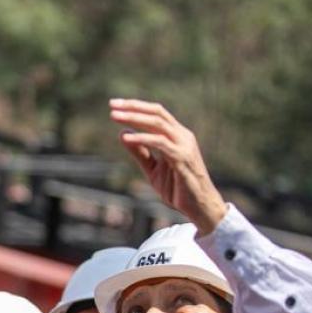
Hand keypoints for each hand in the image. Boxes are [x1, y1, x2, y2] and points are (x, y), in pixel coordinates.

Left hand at [109, 99, 227, 235]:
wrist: (199, 207)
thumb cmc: (177, 188)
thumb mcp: (153, 169)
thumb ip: (140, 152)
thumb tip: (123, 133)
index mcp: (177, 135)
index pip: (156, 113)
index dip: (136, 107)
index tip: (115, 105)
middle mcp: (182, 136)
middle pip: (157, 113)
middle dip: (133, 107)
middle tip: (112, 105)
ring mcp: (184, 146)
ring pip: (158, 124)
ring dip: (135, 119)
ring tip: (115, 117)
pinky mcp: (182, 158)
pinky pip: (160, 144)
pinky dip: (142, 139)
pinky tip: (127, 138)